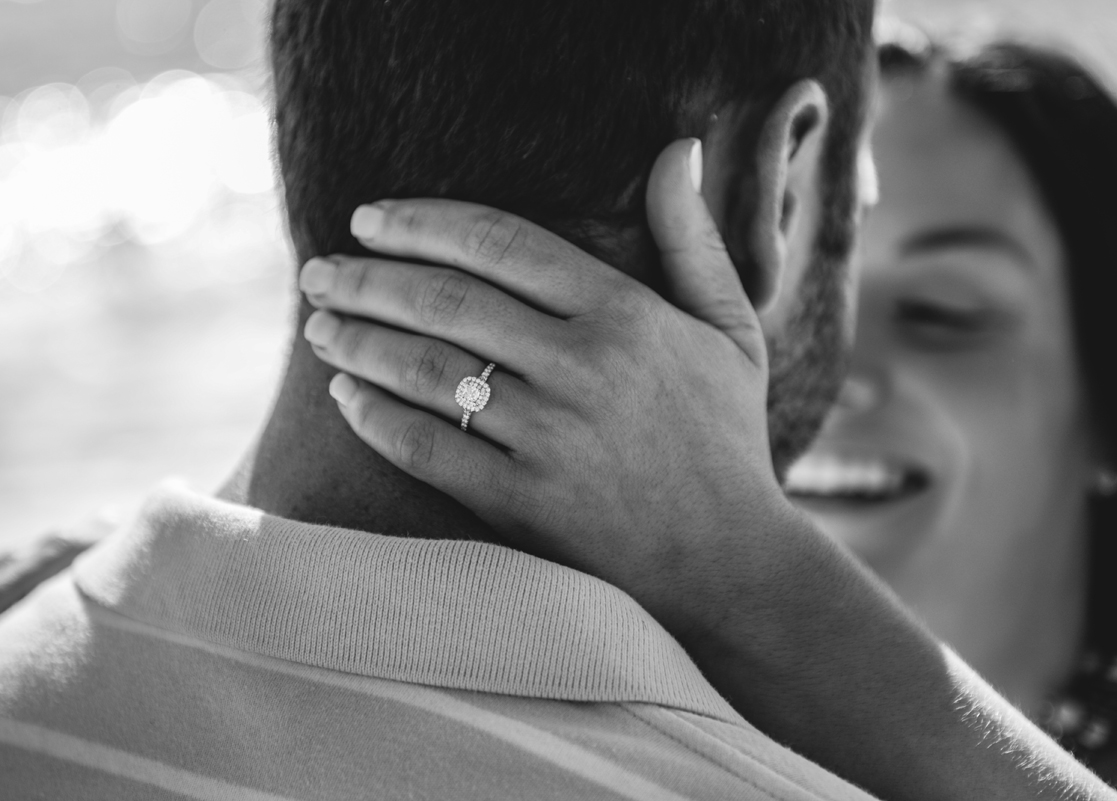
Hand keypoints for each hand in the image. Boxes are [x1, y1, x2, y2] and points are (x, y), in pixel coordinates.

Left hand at [300, 140, 1116, 800]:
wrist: (731, 560)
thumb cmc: (723, 435)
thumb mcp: (730, 328)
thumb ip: (692, 237)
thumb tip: (677, 146)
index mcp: (626, 312)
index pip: (500, 243)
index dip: (422, 222)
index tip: (368, 219)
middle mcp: (585, 367)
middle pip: (447, 301)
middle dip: (367, 278)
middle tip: (317, 270)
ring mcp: (552, 439)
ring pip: (428, 371)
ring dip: (359, 342)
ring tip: (318, 326)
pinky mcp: (526, 503)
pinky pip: (430, 450)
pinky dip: (377, 419)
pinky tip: (346, 397)